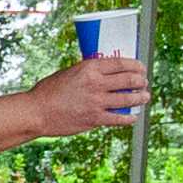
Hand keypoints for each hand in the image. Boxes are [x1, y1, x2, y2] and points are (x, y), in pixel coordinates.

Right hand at [25, 50, 145, 132]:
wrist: (38, 111)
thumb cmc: (49, 91)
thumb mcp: (69, 72)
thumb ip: (87, 73)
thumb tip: (102, 75)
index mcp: (90, 67)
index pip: (121, 63)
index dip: (136, 65)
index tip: (141, 67)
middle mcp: (96, 83)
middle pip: (129, 80)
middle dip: (141, 81)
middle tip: (144, 82)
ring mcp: (97, 102)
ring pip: (128, 99)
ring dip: (141, 98)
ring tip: (145, 97)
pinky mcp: (95, 119)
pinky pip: (119, 118)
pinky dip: (129, 118)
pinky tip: (133, 117)